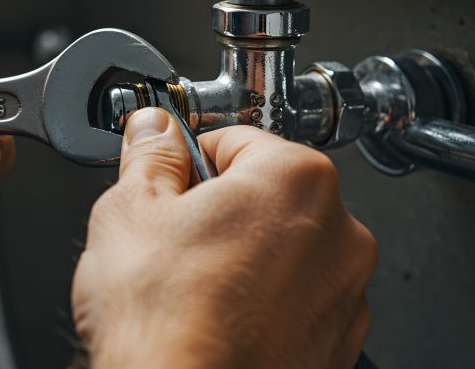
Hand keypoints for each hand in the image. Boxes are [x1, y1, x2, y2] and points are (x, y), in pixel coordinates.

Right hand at [72, 108, 376, 368]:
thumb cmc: (165, 319)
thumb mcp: (130, 211)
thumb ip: (149, 155)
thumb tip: (154, 131)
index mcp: (295, 180)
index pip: (237, 139)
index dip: (192, 159)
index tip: (172, 180)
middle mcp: (338, 233)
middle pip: (266, 193)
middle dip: (221, 207)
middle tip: (175, 238)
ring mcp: (344, 294)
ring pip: (283, 248)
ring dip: (245, 255)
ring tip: (193, 285)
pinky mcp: (336, 343)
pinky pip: (296, 300)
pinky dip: (264, 301)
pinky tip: (220, 316)